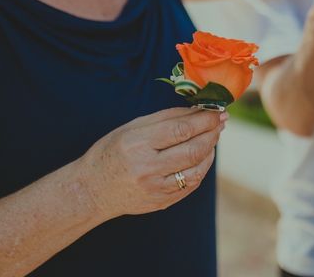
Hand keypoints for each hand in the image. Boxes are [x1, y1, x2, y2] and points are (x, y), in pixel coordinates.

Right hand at [80, 107, 225, 219]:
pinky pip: (192, 184)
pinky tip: (203, 156)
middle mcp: (147, 168)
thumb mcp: (132, 127)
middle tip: (221, 121)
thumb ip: (166, 118)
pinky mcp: (162, 202)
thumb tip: (197, 110)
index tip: (218, 111)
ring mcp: (155, 188)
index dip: (204, 120)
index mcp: (137, 144)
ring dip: (210, 150)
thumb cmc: (112, 151)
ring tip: (213, 137)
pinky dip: (202, 167)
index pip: (180, 130)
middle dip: (212, 133)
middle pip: (192, 150)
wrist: (92, 190)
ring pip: (197, 169)